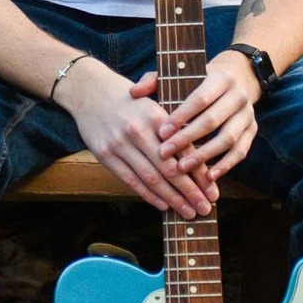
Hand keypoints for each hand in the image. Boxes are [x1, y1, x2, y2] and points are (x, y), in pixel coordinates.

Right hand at [62, 62, 219, 217]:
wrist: (89, 91)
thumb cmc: (129, 100)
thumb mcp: (155, 101)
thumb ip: (176, 125)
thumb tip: (199, 157)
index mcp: (155, 116)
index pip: (184, 151)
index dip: (200, 174)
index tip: (213, 191)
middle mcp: (138, 131)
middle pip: (169, 169)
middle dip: (190, 192)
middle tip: (206, 208)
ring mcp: (119, 144)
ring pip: (151, 178)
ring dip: (172, 199)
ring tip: (189, 212)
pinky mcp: (104, 154)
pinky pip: (130, 180)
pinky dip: (148, 195)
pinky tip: (163, 205)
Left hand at [159, 50, 260, 181]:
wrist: (237, 79)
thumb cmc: (197, 81)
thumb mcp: (180, 75)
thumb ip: (155, 81)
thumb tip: (132, 92)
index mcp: (220, 78)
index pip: (200, 98)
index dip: (181, 116)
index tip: (161, 133)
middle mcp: (238, 96)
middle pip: (212, 121)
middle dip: (187, 139)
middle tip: (165, 153)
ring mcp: (248, 115)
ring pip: (228, 139)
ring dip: (204, 155)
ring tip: (183, 168)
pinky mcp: (252, 131)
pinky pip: (241, 152)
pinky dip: (225, 166)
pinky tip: (208, 177)